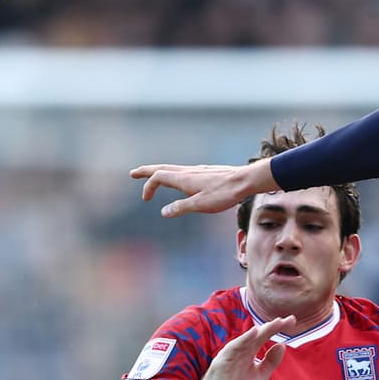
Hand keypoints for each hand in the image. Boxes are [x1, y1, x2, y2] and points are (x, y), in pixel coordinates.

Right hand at [133, 159, 277, 216]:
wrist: (245, 181)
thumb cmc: (224, 194)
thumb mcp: (200, 205)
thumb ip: (180, 208)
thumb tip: (164, 211)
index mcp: (183, 178)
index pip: (158, 177)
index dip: (148, 186)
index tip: (146, 199)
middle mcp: (188, 171)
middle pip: (162, 168)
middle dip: (146, 171)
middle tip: (133, 173)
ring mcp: (197, 170)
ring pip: (173, 168)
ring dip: (159, 171)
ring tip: (153, 175)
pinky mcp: (206, 172)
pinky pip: (183, 170)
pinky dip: (173, 173)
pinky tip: (179, 179)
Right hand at [193, 315, 296, 379]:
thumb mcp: (260, 375)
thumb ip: (271, 361)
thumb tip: (282, 344)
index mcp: (250, 350)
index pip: (266, 336)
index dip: (278, 328)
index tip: (293, 321)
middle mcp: (242, 348)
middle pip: (260, 333)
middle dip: (275, 326)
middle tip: (290, 319)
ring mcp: (232, 352)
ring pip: (249, 338)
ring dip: (263, 330)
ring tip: (277, 323)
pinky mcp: (223, 359)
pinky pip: (234, 347)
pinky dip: (244, 339)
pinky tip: (255, 332)